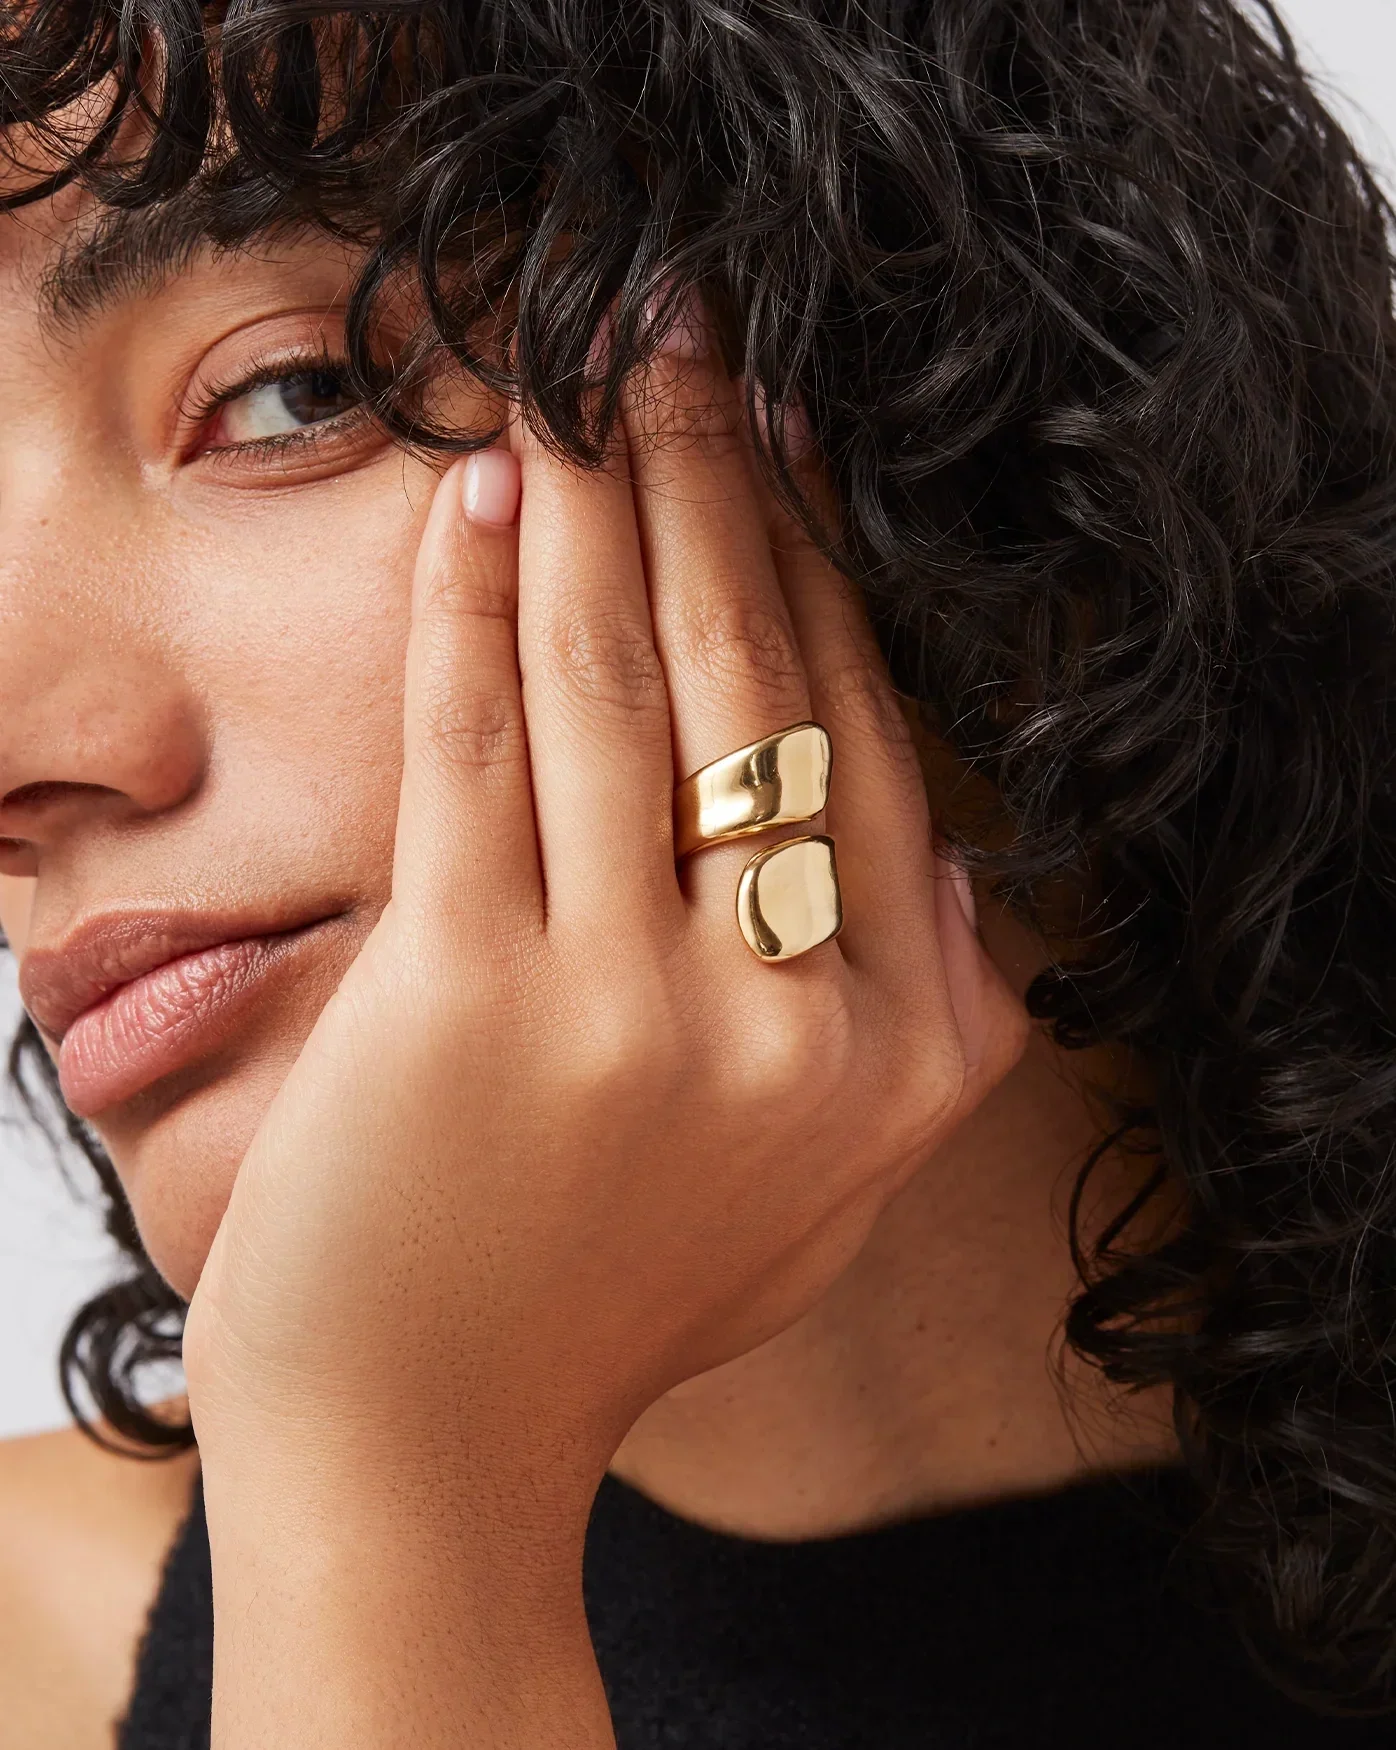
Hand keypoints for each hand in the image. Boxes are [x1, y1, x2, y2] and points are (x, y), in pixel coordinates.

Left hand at [184, 310, 1024, 1745]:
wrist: (429, 1451)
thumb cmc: (611, 1308)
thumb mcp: (834, 1200)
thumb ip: (935, 1036)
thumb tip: (953, 855)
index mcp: (890, 1056)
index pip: (860, 751)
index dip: (821, 575)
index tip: (788, 451)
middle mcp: (784, 1018)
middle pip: (757, 682)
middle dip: (716, 480)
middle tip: (684, 342)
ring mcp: (624, 1003)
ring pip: (620, 682)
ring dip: (595, 500)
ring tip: (573, 376)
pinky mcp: (461, 993)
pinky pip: (473, 745)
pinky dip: (469, 604)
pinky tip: (474, 500)